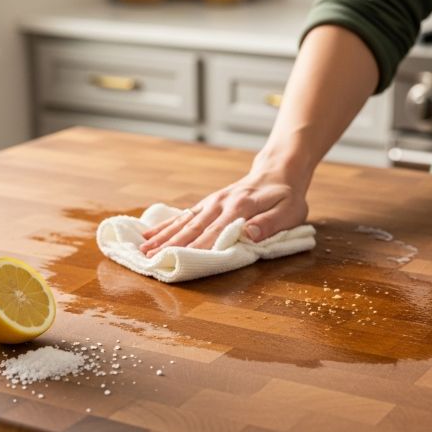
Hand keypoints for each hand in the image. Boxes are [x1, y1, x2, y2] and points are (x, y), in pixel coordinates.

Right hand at [139, 169, 308, 257]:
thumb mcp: (290, 211)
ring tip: (142, 250)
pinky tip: (149, 234)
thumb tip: (249, 233)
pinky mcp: (207, 204)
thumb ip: (271, 223)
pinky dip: (165, 225)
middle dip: (170, 245)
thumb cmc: (286, 197)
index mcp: (239, 208)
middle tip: (149, 259)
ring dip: (162, 237)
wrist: (278, 171)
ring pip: (183, 221)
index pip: (215, 233)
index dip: (196, 248)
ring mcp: (211, 203)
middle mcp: (220, 204)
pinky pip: (183, 215)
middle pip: (192, 228)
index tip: (177, 260)